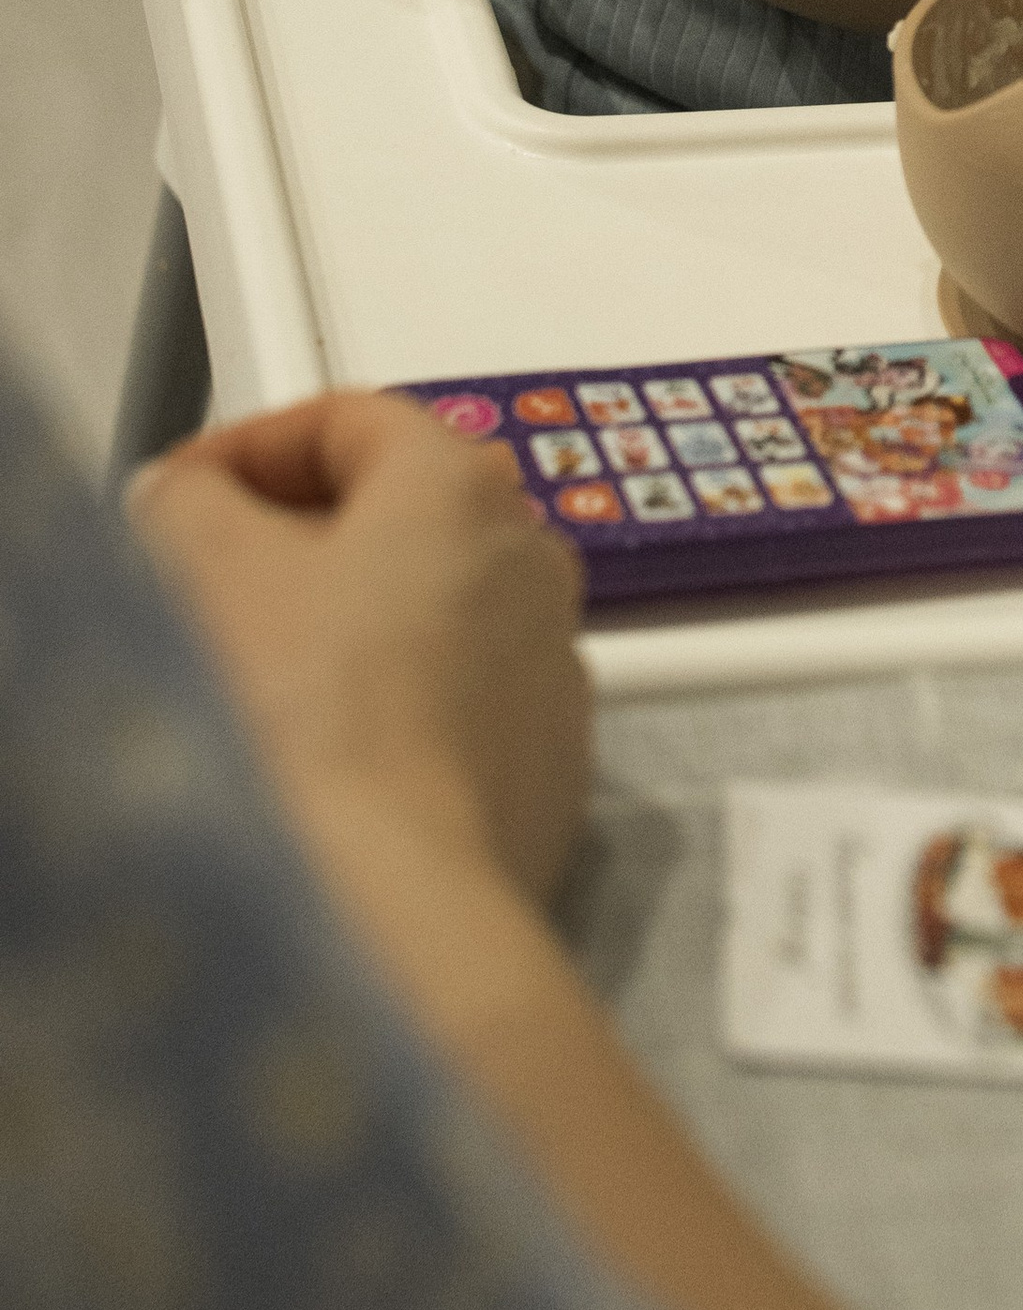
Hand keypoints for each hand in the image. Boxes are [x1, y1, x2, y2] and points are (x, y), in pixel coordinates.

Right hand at [128, 392, 590, 901]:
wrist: (397, 891)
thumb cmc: (309, 712)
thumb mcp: (211, 567)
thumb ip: (191, 501)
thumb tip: (192, 498)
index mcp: (461, 481)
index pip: (346, 418)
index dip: (245, 449)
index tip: (180, 497)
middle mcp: (533, 555)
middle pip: (399, 511)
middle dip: (297, 536)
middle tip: (207, 580)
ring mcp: (555, 661)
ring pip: (431, 608)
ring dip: (349, 623)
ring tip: (260, 674)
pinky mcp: (553, 758)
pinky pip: (459, 699)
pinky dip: (394, 702)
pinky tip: (327, 751)